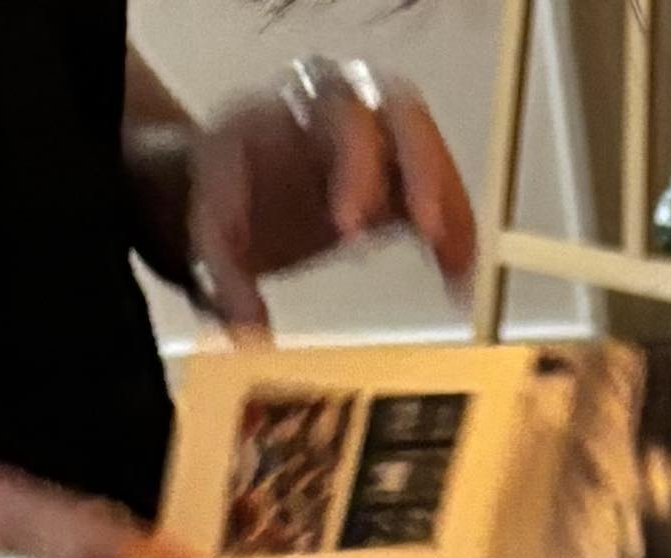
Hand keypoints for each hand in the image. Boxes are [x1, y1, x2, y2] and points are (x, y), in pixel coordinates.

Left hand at [138, 64, 478, 329]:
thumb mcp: (213, 231)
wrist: (228, 185)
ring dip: (450, 205)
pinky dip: (455, 228)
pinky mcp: (396, 177)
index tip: (355, 230)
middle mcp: (341, 117)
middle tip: (432, 232)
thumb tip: (251, 328)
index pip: (340, 117)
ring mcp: (374, 143)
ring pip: (427, 148)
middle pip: (400, 114)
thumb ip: (227, 276)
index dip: (358, 167)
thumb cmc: (225, 198)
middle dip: (424, 171)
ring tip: (457, 268)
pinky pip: (436, 189)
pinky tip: (457, 275)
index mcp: (295, 115)